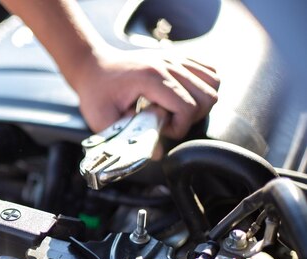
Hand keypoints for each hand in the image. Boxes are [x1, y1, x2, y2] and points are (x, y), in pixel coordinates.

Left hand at [73, 49, 219, 138]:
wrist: (93, 66)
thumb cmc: (96, 93)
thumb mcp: (103, 120)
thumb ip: (128, 138)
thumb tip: (156, 153)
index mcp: (150, 78)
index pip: (187, 107)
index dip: (179, 127)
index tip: (160, 130)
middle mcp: (167, 64)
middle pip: (207, 95)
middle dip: (192, 118)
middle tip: (168, 122)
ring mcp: (174, 58)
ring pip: (213, 82)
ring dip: (200, 104)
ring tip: (176, 110)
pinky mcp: (178, 57)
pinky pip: (208, 71)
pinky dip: (202, 88)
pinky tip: (181, 98)